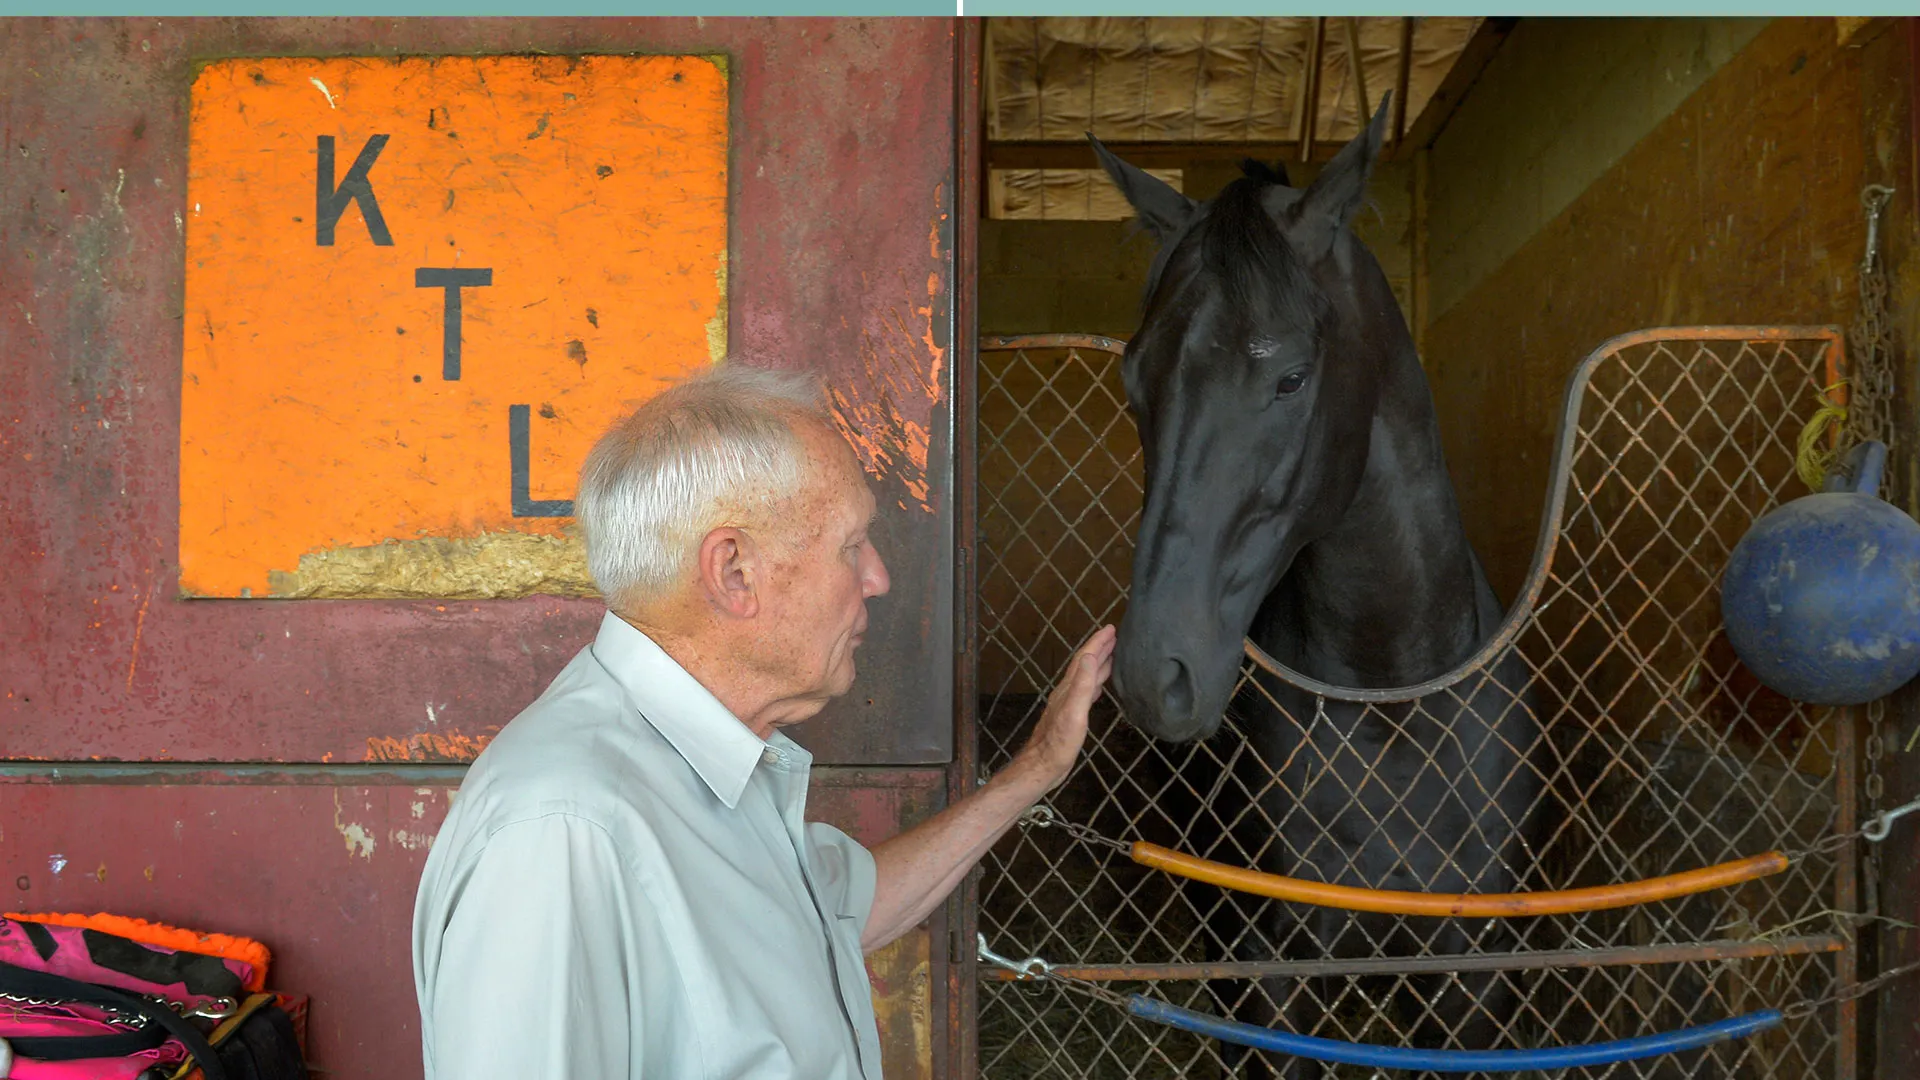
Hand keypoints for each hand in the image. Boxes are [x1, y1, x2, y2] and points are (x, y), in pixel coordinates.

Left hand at [1015, 625, 1116, 788]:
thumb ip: (1081, 684)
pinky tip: (1099, 686)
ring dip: (1098, 663)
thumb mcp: (1074, 712)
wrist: (1043, 765)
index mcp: (1069, 688)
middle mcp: (1068, 691)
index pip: (1084, 658)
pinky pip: (1086, 691)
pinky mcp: (1072, 716)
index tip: (1111, 628)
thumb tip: (1089, 656)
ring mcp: (1069, 703)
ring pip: (1086, 676)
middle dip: (1099, 648)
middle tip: (1114, 636)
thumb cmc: (1059, 742)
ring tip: (1111, 654)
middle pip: (1085, 664)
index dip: (1097, 642)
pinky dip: (1095, 682)